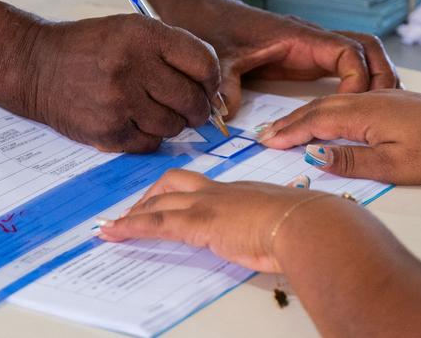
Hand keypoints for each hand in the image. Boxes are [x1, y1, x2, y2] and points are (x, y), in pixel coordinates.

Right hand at [26, 15, 220, 152]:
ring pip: (174, 126)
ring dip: (173, 123)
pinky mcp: (107, 131)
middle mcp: (132, 67)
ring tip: (155, 111)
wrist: (35, 66)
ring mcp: (118, 102)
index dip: (210, 79)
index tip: (206, 86)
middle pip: (192, 100)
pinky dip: (150, 136)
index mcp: (143, 36)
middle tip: (190, 107)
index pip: (203, 63)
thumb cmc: (88, 47)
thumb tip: (211, 87)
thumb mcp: (130, 29)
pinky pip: (150, 143)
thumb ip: (172, 51)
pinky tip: (136, 121)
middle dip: (197, 107)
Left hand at [97, 169, 329, 271]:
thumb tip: (281, 237)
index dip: (182, 190)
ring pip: (160, 201)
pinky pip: (154, 223)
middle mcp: (221, 191)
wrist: (308, 225)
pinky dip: (129, 227)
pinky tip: (111, 233)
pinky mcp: (197, 222)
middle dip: (152, 196)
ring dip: (134, 214)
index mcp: (242, 191)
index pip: (204, 185)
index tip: (172, 200)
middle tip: (136, 212)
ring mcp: (206, 204)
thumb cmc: (308, 227)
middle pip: (175, 183)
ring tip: (112, 226)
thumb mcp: (288, 223)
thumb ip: (277, 226)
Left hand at [164, 0, 398, 112]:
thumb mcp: (218, 59)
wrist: (207, 13)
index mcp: (299, 36)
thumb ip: (223, 85)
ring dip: (377, 77)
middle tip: (382, 111)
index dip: (357, 78)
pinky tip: (363, 107)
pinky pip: (347, 66)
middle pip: (367, 48)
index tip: (349, 107)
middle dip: (381, 75)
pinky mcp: (310, 58)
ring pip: (363, 54)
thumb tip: (226, 115)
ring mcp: (314, 48)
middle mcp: (313, 39)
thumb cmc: (215, 30)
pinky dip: (362, 82)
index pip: (346, 51)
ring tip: (382, 110)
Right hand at [257, 89, 420, 183]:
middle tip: (264, 134)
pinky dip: (325, 109)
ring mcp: (379, 98)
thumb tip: (314, 157)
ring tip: (285, 125)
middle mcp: (366, 100)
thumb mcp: (394, 165)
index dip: (288, 133)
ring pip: (331, 102)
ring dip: (304, 114)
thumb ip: (352, 160)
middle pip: (317, 108)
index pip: (314, 122)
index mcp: (362, 114)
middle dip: (288, 122)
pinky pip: (346, 101)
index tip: (264, 142)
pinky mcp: (392, 101)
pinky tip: (324, 116)